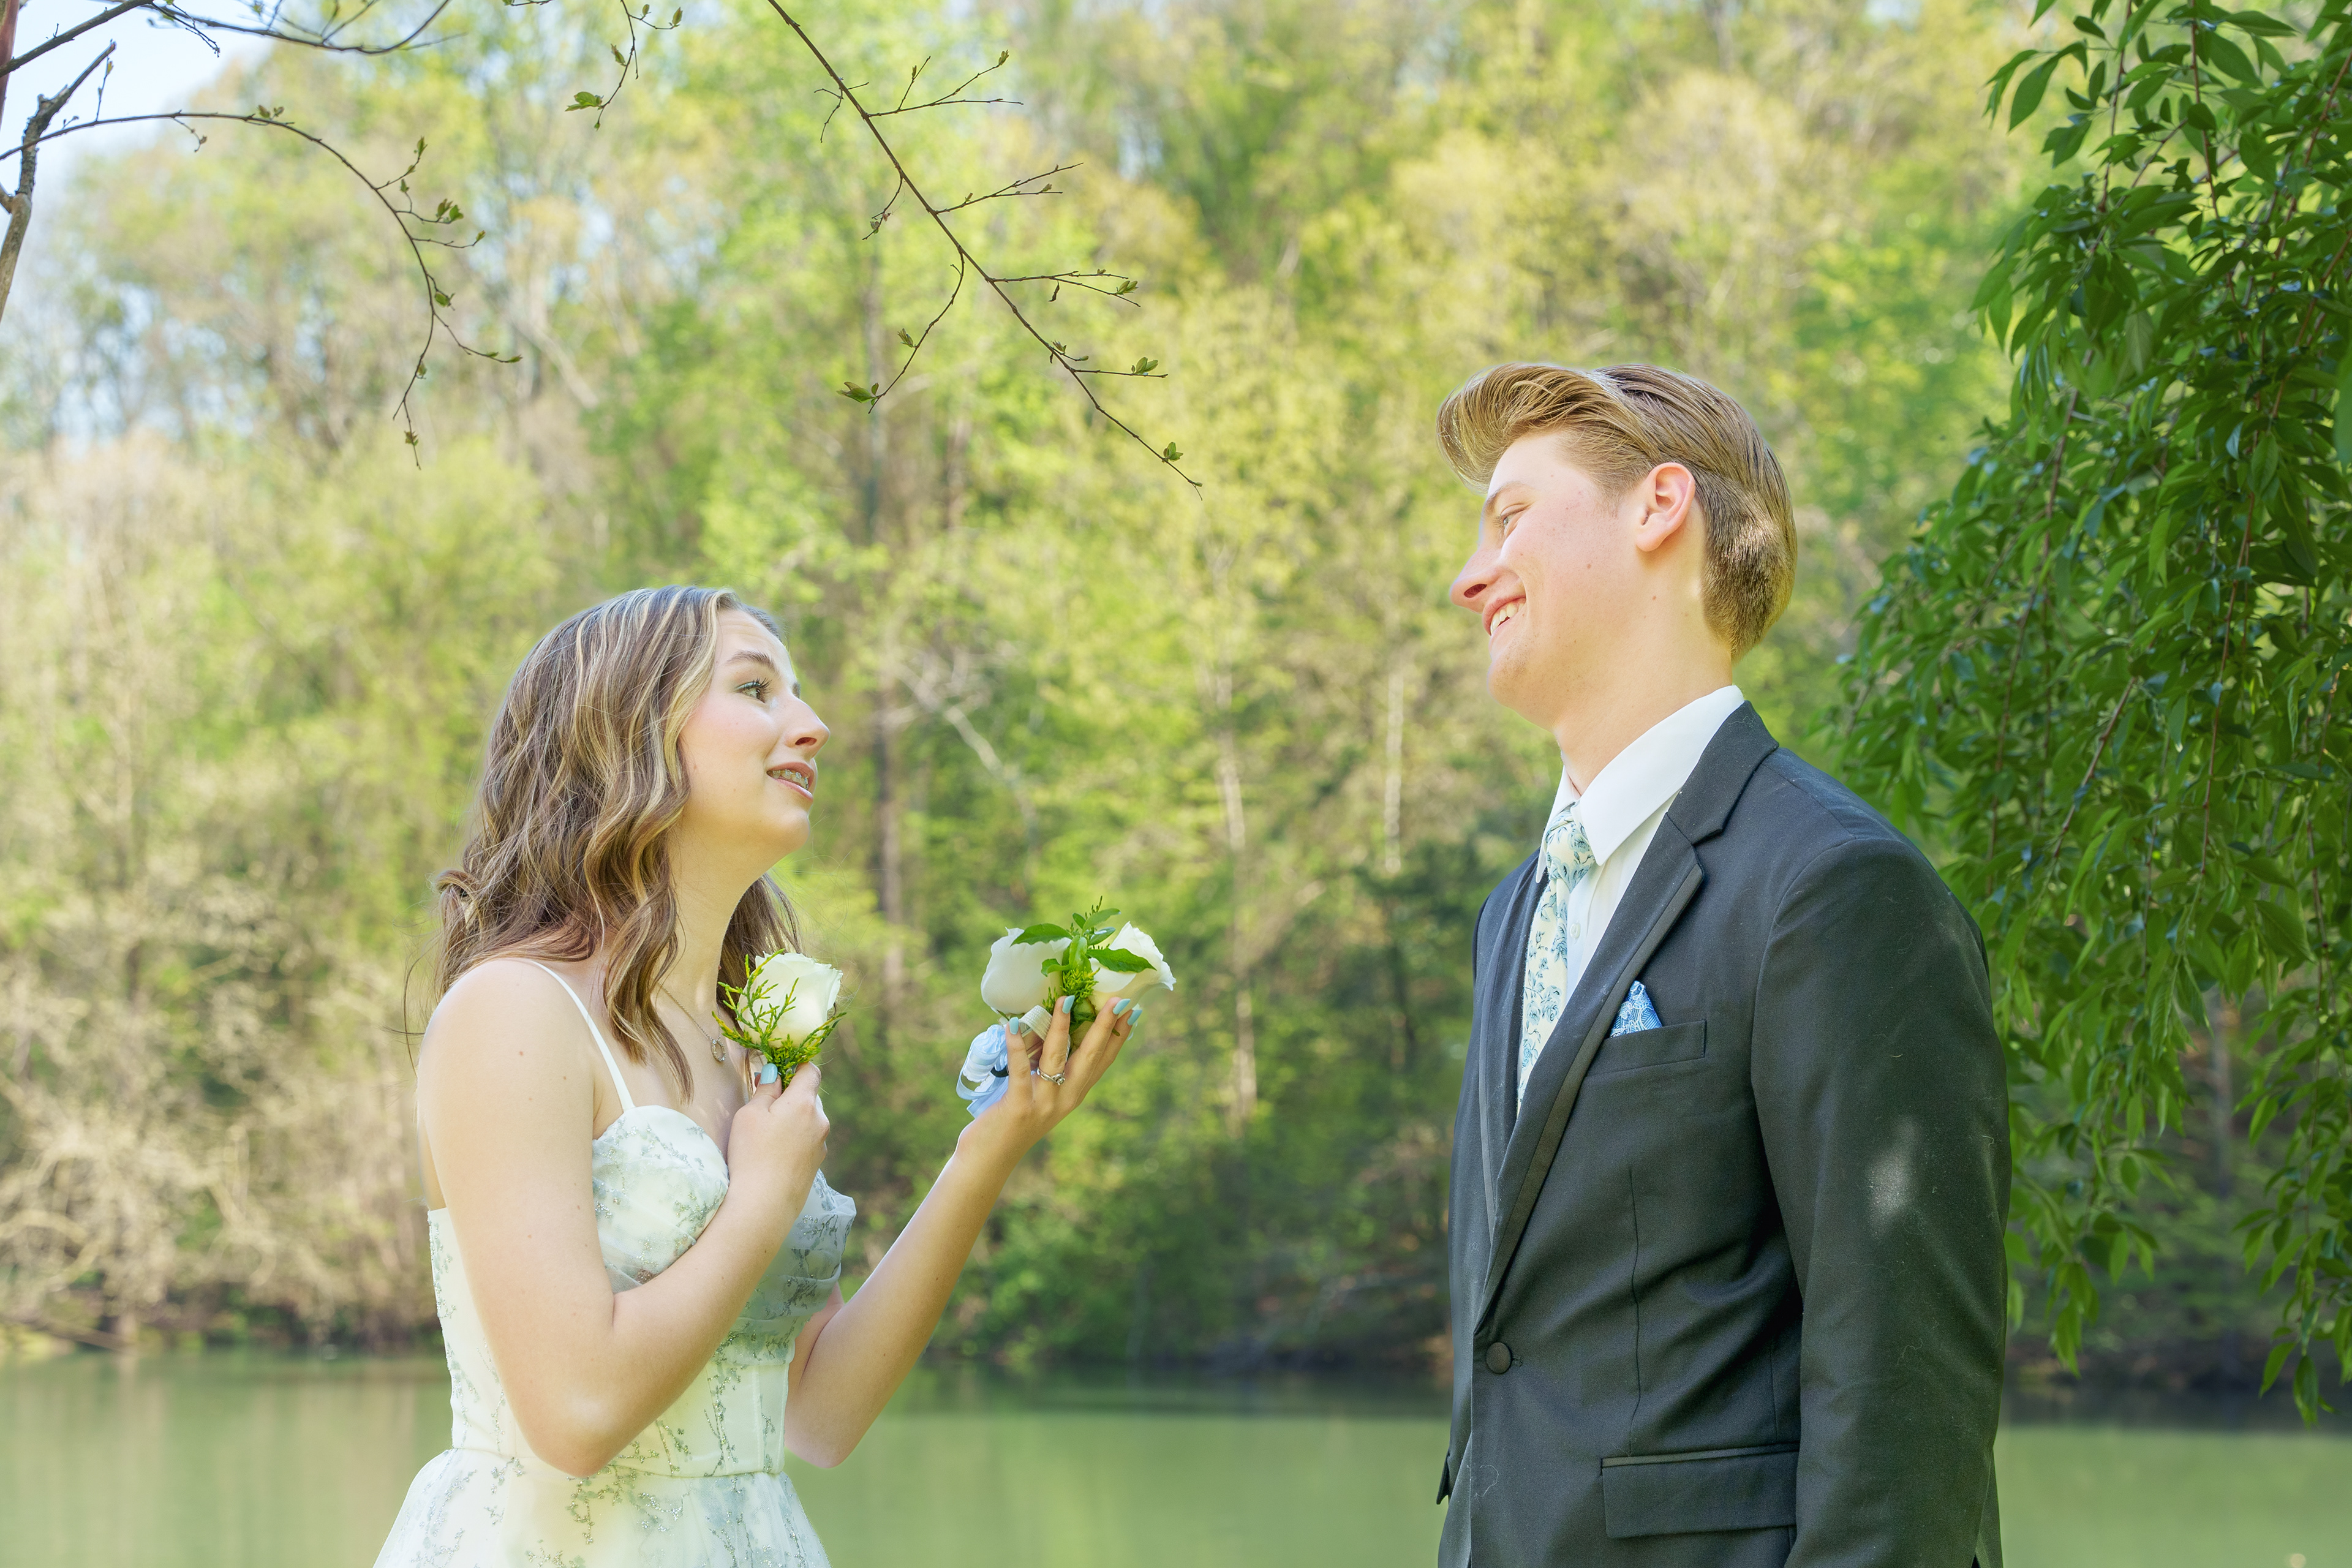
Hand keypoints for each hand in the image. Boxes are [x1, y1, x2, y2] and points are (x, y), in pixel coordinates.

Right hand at [727, 1061, 828, 1234]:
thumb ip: (765, 1090)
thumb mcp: (750, 1115)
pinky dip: (795, 1139)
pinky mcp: (816, 1165)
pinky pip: (808, 1141)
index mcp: (805, 1103)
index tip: (777, 1070)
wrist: (763, 1206)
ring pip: (809, 1120)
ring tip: (765, 1133)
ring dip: (792, 1118)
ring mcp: (821, 1145)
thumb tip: (775, 1073)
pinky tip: (774, 1154)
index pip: (810, 1070)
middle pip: (809, 1096)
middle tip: (764, 1102)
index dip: (795, 1065)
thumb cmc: (751, 1155)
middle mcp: (820, 1121)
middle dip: (790, 1095)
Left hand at [965, 997, 1137, 1163]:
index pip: (1104, 1061)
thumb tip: (1050, 1028)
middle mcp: (1065, 1099)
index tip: (1133, 1010)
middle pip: (1090, 1057)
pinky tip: (1012, 1024)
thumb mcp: (1041, 1095)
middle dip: (1104, 1027)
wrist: (990, 1159)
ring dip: (1061, 1028)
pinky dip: (1017, 1046)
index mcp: (1074, 1094)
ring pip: (1057, 1059)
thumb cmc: (1013, 1121)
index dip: (1119, 1035)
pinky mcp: (1019, 1107)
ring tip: (1066, 1000)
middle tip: (1118, 1000)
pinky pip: (1020, 1070)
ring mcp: (1044, 1104)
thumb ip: (1050, 1069)